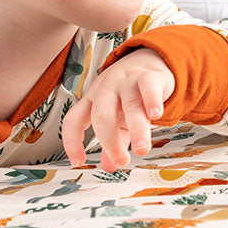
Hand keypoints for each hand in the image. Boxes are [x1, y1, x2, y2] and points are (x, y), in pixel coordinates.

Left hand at [61, 47, 174, 170]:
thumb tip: (108, 167)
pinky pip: (148, 87)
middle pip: (101, 116)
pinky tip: (155, 115)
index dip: (72, 142)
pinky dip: (152, 101)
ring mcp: (126, 81)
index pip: (74, 120)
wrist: (149, 60)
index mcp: (93, 99)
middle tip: (121, 161)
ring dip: (136, 130)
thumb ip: (114, 139)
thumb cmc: (129, 92)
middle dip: (109, 141)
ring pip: (129, 106)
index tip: (77, 163)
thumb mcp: (117, 116)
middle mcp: (106, 89)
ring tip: (141, 149)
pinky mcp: (148, 76)